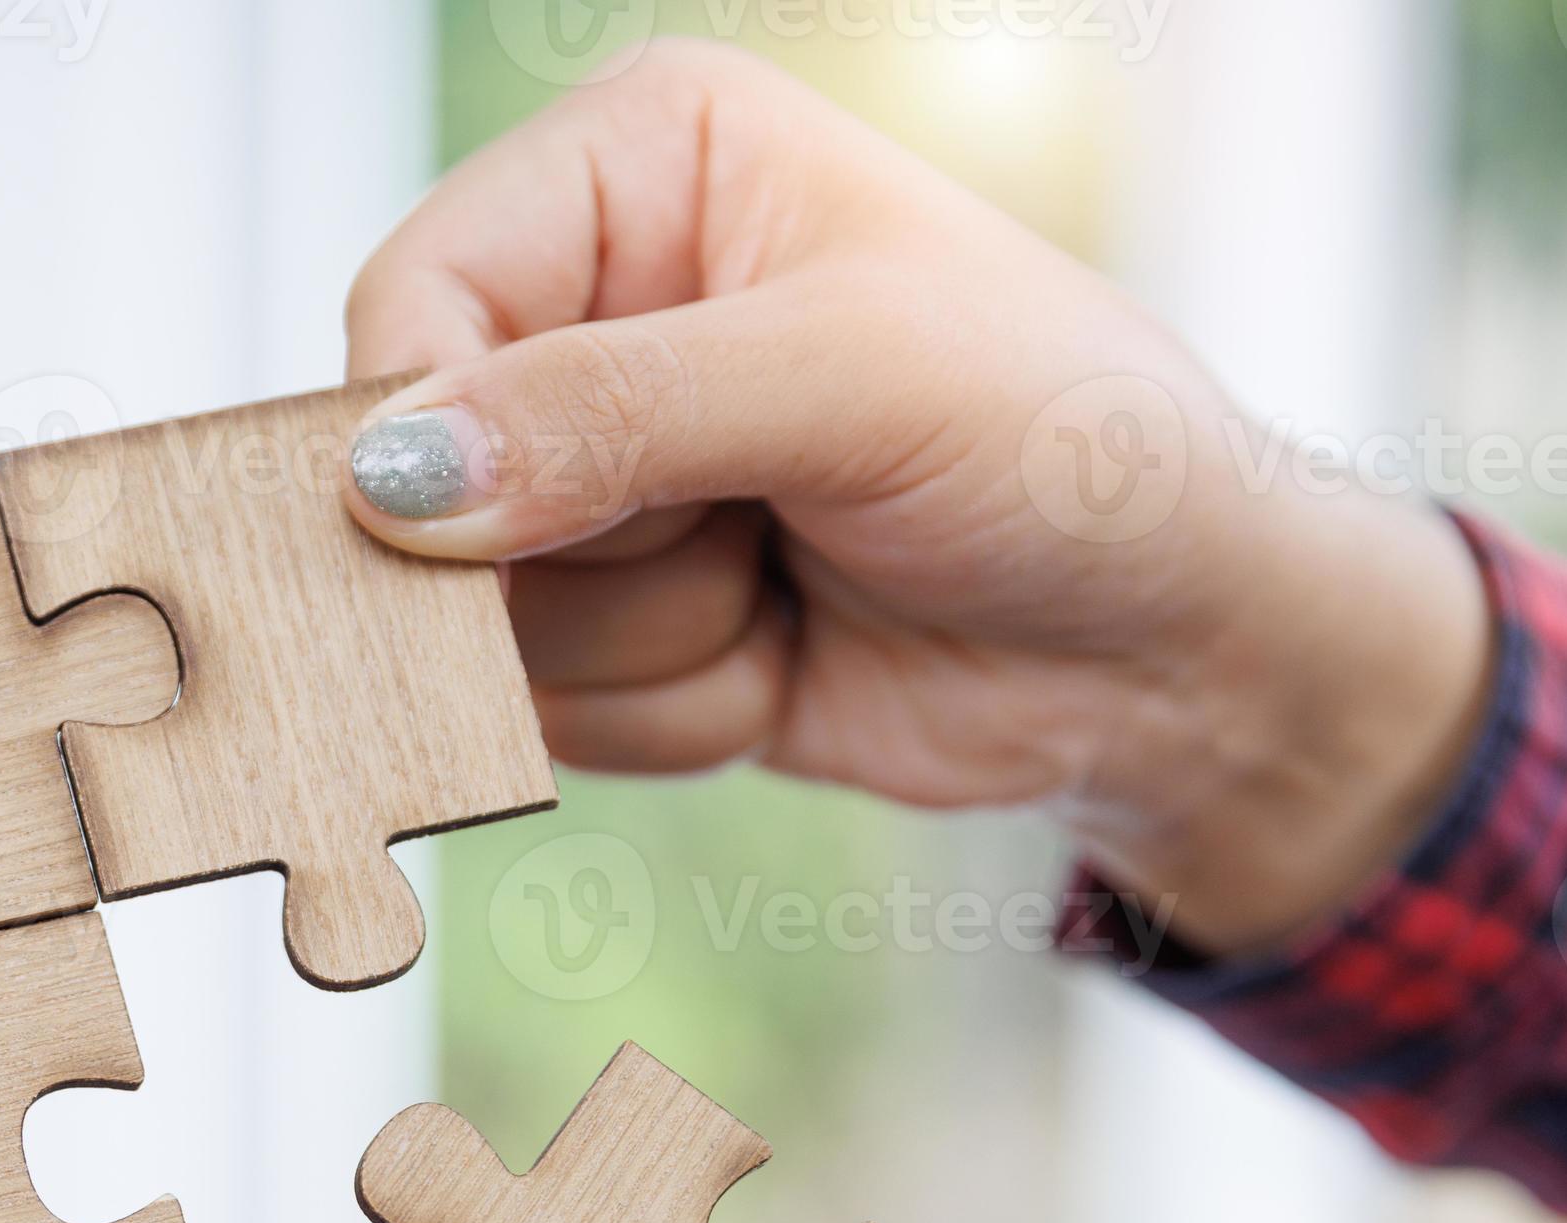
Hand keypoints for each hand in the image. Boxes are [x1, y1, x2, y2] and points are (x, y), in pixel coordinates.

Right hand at [342, 42, 1492, 952]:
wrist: (1177, 651)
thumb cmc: (1071, 449)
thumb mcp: (855, 384)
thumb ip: (610, 413)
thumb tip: (389, 481)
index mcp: (639, 168)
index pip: (411, 295)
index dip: (423, 430)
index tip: (490, 530)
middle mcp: (594, 308)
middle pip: (417, 477)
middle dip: (584, 549)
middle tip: (743, 529)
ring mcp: (599, 479)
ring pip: (480, 616)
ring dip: (650, 638)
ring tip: (788, 574)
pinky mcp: (618, 622)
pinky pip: (547, 711)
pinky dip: (673, 710)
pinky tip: (782, 648)